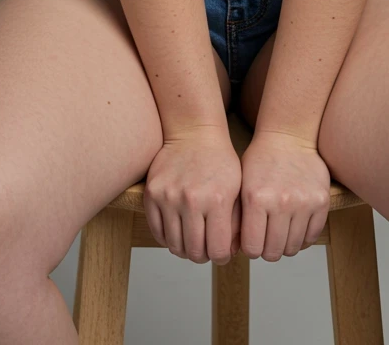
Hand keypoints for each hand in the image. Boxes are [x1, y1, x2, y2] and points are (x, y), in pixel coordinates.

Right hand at [143, 126, 242, 264]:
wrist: (194, 132)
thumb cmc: (219, 160)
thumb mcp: (236, 189)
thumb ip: (235, 223)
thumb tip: (229, 253)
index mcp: (217, 200)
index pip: (218, 250)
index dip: (221, 257)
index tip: (222, 253)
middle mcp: (191, 200)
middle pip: (195, 251)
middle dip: (203, 256)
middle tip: (206, 251)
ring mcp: (169, 197)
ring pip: (174, 245)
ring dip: (185, 250)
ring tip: (192, 243)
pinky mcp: (152, 193)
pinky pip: (157, 231)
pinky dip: (167, 239)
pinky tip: (178, 233)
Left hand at [237, 130, 331, 260]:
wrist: (288, 136)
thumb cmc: (260, 160)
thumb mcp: (241, 185)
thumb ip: (237, 218)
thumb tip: (232, 250)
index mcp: (257, 198)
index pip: (253, 247)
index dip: (251, 249)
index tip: (252, 244)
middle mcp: (281, 202)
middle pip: (274, 252)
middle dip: (268, 251)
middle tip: (266, 242)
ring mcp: (304, 202)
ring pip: (293, 247)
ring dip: (285, 245)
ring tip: (280, 234)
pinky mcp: (321, 201)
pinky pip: (312, 236)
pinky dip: (302, 238)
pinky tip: (294, 229)